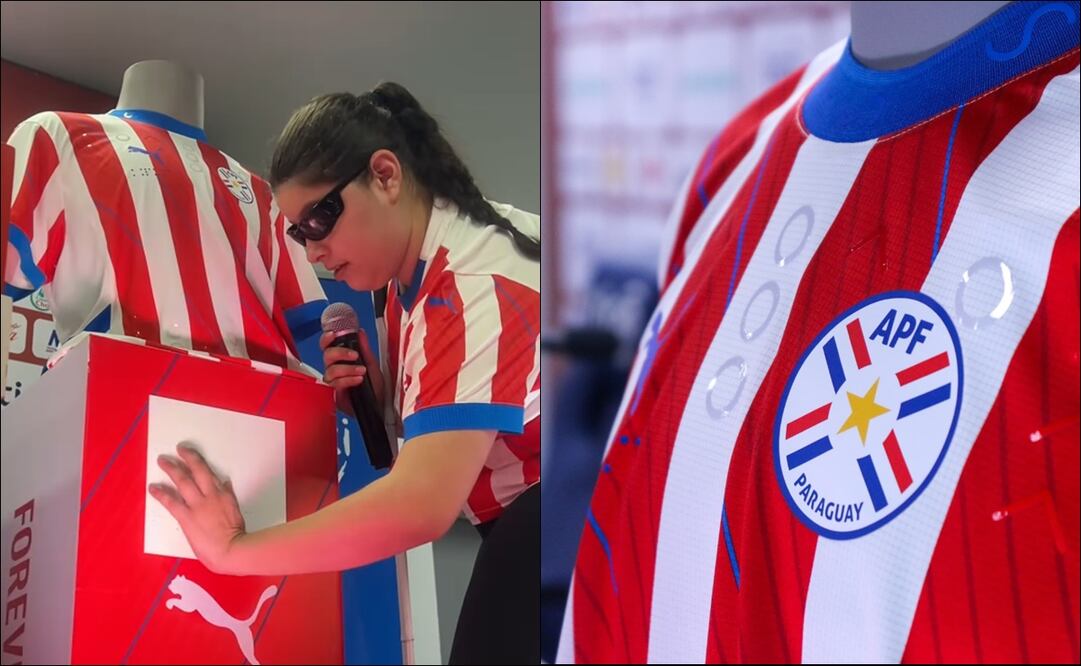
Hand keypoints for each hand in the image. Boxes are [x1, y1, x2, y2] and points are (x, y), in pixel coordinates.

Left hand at [148, 443, 246, 573]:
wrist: (231, 550)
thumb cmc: (236, 535)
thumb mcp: (236, 512)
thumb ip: (229, 496)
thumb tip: (226, 483)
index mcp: (223, 494)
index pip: (209, 473)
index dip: (197, 461)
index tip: (190, 454)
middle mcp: (210, 495)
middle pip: (196, 471)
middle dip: (186, 458)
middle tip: (178, 449)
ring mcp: (197, 505)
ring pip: (183, 481)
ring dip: (172, 469)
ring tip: (163, 461)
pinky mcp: (186, 517)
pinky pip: (171, 502)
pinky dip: (161, 494)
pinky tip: (153, 488)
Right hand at [319, 328, 384, 414]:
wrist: (380, 404)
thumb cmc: (375, 386)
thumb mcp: (371, 364)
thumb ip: (364, 349)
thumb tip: (360, 332)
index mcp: (341, 360)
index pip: (327, 347)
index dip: (326, 339)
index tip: (333, 334)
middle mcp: (334, 370)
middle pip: (326, 356)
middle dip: (340, 353)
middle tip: (354, 355)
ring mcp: (333, 383)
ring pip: (330, 371)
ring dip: (347, 368)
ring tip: (361, 371)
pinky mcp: (334, 395)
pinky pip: (336, 384)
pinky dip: (348, 380)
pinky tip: (358, 380)